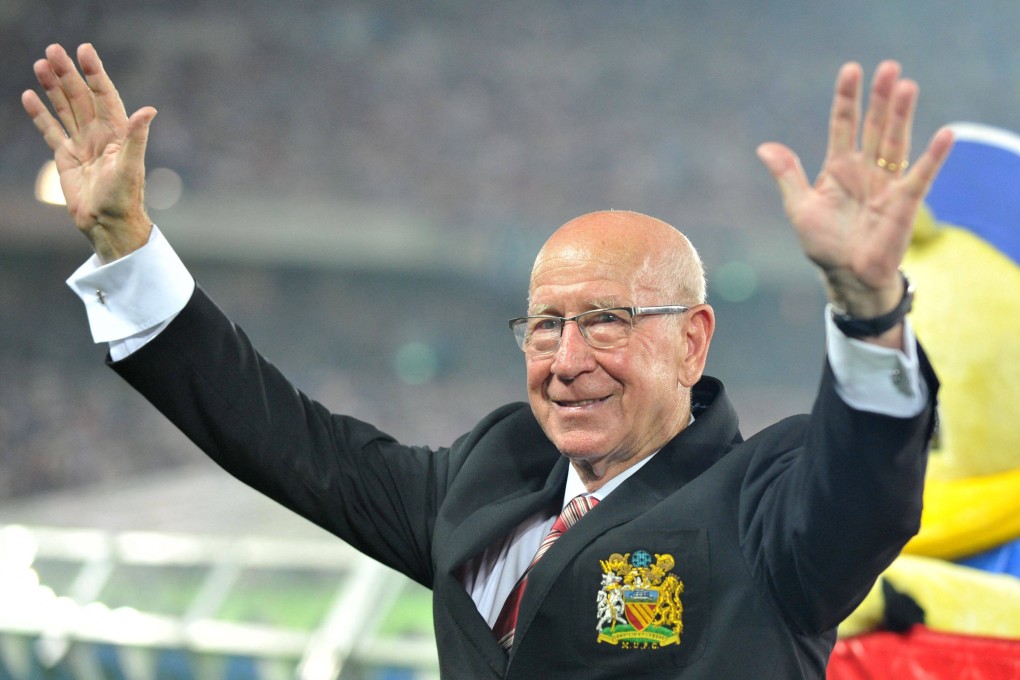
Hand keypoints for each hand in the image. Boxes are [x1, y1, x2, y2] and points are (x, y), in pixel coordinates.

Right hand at [22, 43, 156, 262]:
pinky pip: (51, 130)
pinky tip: (30, 96)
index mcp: (117, 133)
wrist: (107, 223)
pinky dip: (40, 114)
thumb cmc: (124, 198)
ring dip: (54, 87)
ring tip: (41, 63)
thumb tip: (149, 110)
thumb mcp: (131, 166)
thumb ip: (137, 137)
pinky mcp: (66, 157)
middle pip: (81, 97)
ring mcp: (82, 144)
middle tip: (53, 49)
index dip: (95, 73)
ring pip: (66, 108)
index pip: (105, 96)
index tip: (84, 50)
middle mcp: (100, 135)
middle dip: (68, 74)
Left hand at [757, 61, 953, 337]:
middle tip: (887, 67)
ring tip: (906, 86)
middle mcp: (865, 169)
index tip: (851, 70)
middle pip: (873, 126)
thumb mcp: (800, 207)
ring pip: (895, 141)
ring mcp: (886, 183)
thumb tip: (764, 147)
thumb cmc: (824, 244)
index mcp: (838, 167)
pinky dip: (933, 156)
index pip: (844, 124)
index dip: (847, 98)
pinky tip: (945, 134)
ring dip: (901, 115)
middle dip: (879, 98)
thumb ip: (787, 176)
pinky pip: (921, 175)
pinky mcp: (904, 202)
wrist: (846, 276)